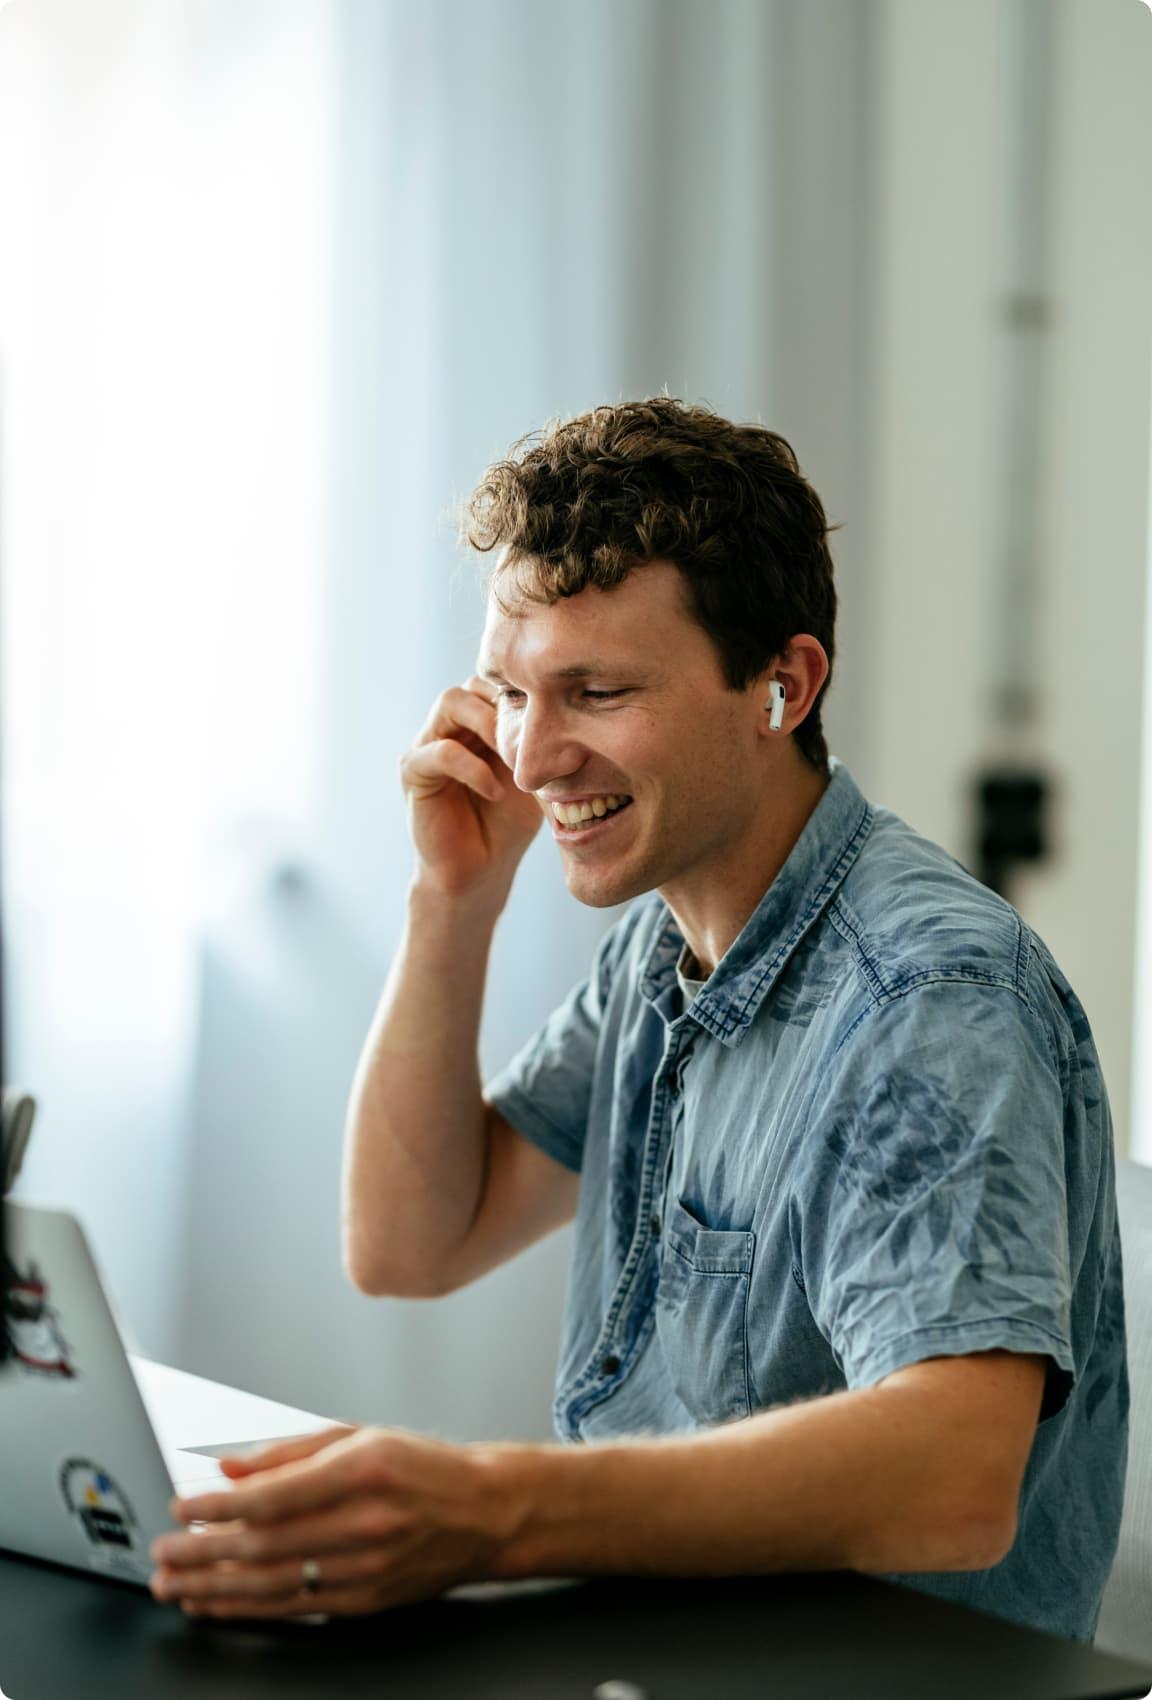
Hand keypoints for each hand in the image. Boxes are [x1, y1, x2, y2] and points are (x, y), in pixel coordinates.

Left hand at [149, 1425, 515, 1620]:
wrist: (485, 1512)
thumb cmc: (422, 1467)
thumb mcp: (360, 1435)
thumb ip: (290, 1452)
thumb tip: (231, 1469)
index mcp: (362, 1469)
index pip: (273, 1496)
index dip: (217, 1507)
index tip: (180, 1507)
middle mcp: (364, 1522)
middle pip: (264, 1545)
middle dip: (202, 1553)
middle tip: (163, 1553)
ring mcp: (365, 1568)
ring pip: (272, 1584)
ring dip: (213, 1588)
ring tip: (174, 1584)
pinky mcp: (364, 1601)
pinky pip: (294, 1607)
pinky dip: (247, 1608)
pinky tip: (216, 1604)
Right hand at [400, 677, 541, 899]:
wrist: (479, 872)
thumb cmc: (508, 826)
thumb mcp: (534, 777)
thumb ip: (540, 745)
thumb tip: (572, 714)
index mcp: (476, 724)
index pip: (494, 683)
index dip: (522, 694)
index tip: (552, 722)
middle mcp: (449, 728)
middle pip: (471, 683)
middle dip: (505, 704)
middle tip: (533, 736)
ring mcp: (427, 746)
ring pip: (450, 702)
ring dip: (487, 724)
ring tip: (513, 758)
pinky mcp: (413, 773)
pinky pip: (439, 751)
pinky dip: (472, 767)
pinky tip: (495, 791)